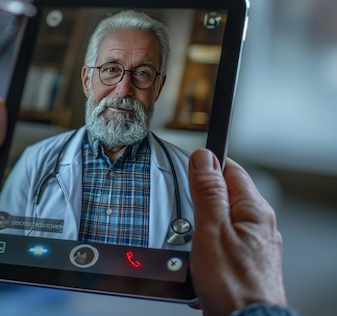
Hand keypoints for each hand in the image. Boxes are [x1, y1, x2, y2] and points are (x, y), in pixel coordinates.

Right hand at [188, 149, 286, 315]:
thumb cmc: (233, 285)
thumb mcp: (211, 230)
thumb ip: (208, 192)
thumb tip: (203, 158)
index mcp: (255, 210)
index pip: (230, 168)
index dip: (206, 165)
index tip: (187, 169)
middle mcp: (258, 224)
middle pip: (224, 193)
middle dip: (200, 196)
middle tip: (185, 209)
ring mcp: (252, 243)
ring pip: (220, 217)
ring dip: (201, 221)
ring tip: (189, 236)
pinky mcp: (243, 259)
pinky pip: (221, 238)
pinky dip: (205, 240)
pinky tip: (197, 252)